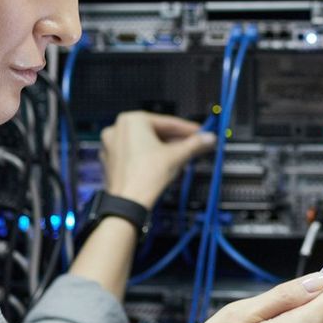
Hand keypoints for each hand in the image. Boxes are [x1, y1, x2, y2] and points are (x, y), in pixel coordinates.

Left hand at [96, 111, 214, 207]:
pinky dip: (150, 155)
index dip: (188, 129)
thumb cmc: (147, 175)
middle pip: (156, 132)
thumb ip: (194, 144)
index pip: (168, 123)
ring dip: (165, 148)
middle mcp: (118, 128)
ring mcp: (112, 144)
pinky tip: (164, 162)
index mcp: (132, 120)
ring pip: (146, 143)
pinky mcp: (112, 160)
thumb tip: (209, 138)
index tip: (201, 133)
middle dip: (177, 140)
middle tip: (195, 144)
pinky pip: (136, 152)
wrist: (129, 202)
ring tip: (183, 154)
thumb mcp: (176, 156)